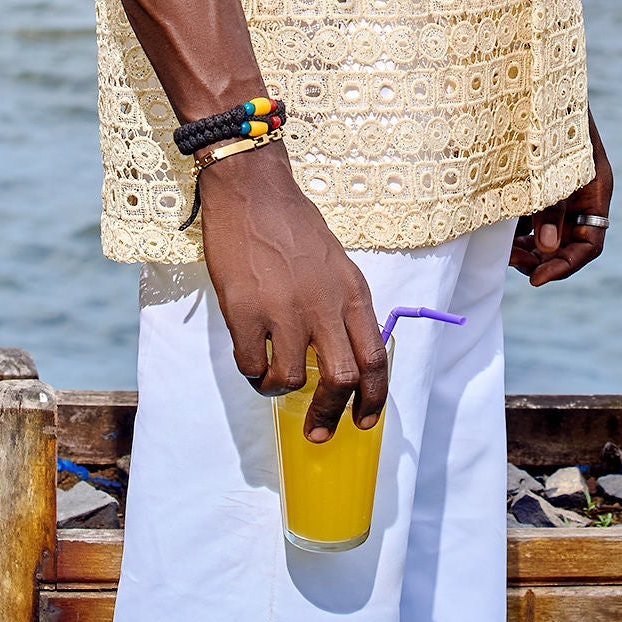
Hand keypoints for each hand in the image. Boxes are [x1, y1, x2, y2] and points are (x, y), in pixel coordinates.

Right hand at [199, 143, 389, 441]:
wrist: (252, 190)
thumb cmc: (293, 223)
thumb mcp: (334, 263)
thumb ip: (340, 305)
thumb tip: (337, 353)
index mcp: (352, 292)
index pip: (375, 358)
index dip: (373, 399)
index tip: (363, 422)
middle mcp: (324, 304)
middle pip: (342, 378)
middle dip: (331, 414)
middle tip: (319, 431)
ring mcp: (284, 309)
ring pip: (292, 379)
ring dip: (282, 390)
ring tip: (272, 380)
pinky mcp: (246, 311)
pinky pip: (252, 365)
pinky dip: (253, 374)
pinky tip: (252, 362)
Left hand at [511, 110, 612, 286]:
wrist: (538, 80)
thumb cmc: (550, 119)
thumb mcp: (552, 166)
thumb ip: (551, 206)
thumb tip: (545, 249)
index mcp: (596, 190)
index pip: (589, 245)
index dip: (565, 267)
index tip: (536, 279)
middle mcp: (582, 194)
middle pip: (567, 244)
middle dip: (541, 259)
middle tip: (510, 262)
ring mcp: (561, 189)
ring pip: (547, 233)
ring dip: (526, 246)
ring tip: (502, 249)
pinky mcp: (539, 182)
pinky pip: (531, 215)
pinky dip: (516, 227)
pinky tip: (496, 228)